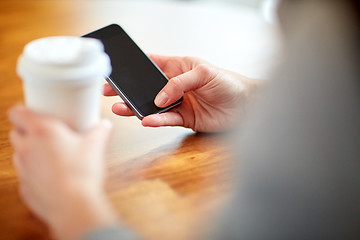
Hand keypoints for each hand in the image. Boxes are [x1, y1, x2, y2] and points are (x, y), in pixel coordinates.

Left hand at [8, 105, 117, 239]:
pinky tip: (51, 175)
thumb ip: (101, 131)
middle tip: (45, 132)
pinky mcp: (25, 188)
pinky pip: (26, 175)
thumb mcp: (96, 145)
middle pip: (15, 133)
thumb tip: (105, 125)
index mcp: (42, 131)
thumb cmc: (81, 173)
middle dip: (26, 131)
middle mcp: (27, 148)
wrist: (74, 205)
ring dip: (29, 152)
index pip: (17, 113)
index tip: (30, 111)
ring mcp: (23, 169)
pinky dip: (35, 173)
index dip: (21, 110)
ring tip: (48, 154)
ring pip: (19, 154)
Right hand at [104, 54, 257, 131]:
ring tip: (121, 108)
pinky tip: (145, 119)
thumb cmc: (229, 83)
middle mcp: (176, 85)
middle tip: (111, 92)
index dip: (136, 67)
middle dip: (130, 90)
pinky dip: (156, 120)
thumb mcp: (204, 73)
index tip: (119, 70)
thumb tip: (160, 97)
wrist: (247, 106)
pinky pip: (166, 120)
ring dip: (137, 107)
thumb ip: (180, 83)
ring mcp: (179, 103)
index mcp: (179, 67)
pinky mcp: (184, 119)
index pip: (152, 64)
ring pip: (153, 105)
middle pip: (147, 87)